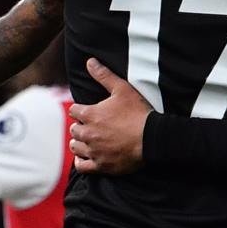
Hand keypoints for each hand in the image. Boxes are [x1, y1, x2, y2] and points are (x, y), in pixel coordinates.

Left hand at [68, 58, 153, 173]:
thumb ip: (104, 75)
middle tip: (91, 125)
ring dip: (80, 142)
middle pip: (74, 129)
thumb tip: (89, 61)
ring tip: (88, 140)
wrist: (152, 139)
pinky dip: (82, 161)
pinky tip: (87, 156)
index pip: (74, 111)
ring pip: (75, 146)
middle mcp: (88, 133)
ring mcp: (94, 150)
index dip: (81, 110)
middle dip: (80, 126)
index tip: (88, 111)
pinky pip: (82, 166)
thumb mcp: (122, 89)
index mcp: (90, 114)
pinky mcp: (101, 165)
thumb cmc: (138, 113)